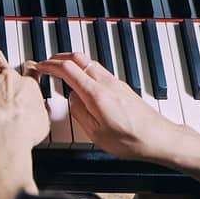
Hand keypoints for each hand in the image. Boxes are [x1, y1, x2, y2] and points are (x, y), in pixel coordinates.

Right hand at [28, 52, 186, 161]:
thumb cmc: (132, 141)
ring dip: (71, 63)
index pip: (67, 69)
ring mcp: (115, 83)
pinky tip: (80, 81)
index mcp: (96, 94)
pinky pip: (97, 70)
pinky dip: (83, 70)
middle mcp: (106, 83)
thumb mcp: (96, 134)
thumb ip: (79, 113)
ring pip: (89, 62)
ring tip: (60, 71)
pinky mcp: (121, 87)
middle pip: (78, 57)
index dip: (50, 65)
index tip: (39, 67)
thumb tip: (71, 99)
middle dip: (58, 57)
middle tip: (46, 64)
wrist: (160, 138)